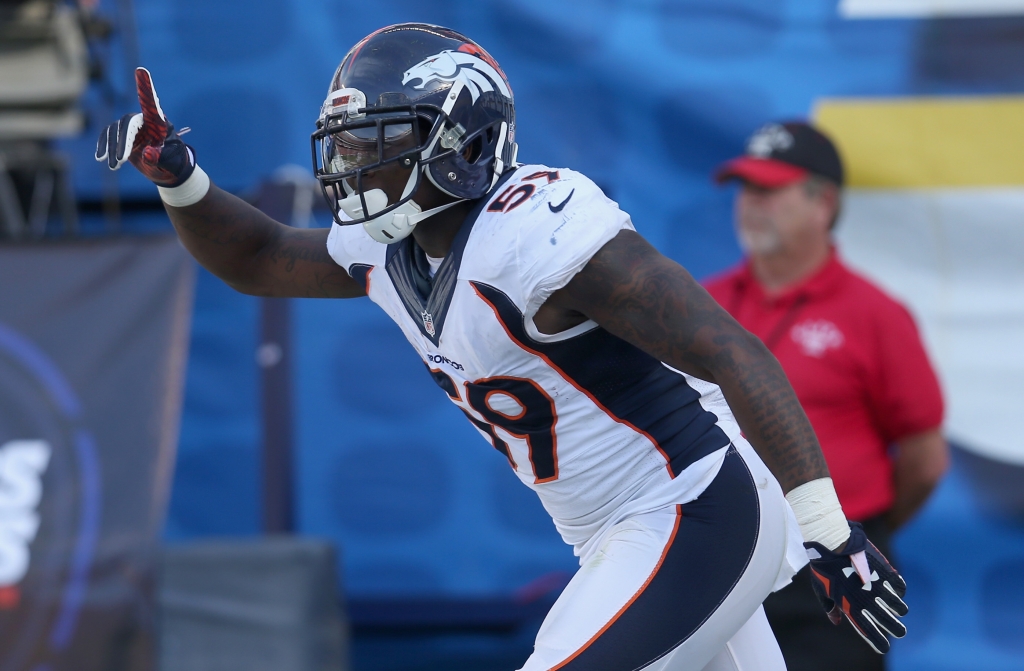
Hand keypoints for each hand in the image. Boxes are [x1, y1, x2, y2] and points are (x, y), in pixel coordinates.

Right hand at [95, 67, 195, 186]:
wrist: (167, 169)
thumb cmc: (173, 161)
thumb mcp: (171, 161)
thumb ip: (160, 156)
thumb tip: (146, 154)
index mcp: (158, 122)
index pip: (151, 102)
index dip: (145, 87)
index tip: (142, 70)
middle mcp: (144, 120)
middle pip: (127, 124)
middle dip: (122, 142)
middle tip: (121, 160)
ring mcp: (132, 127)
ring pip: (115, 131)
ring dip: (112, 148)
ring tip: (114, 166)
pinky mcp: (123, 135)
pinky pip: (109, 135)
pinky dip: (104, 146)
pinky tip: (102, 158)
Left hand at [804, 521, 908, 653]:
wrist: (832, 543)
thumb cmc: (823, 567)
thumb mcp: (821, 590)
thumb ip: (830, 607)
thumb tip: (836, 621)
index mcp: (850, 606)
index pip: (868, 630)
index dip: (878, 642)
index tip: (884, 648)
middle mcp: (867, 600)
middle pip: (889, 622)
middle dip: (897, 630)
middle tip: (899, 632)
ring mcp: (877, 586)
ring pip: (899, 606)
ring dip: (899, 609)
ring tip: (898, 610)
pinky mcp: (885, 572)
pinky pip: (899, 587)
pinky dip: (899, 591)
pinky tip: (896, 591)